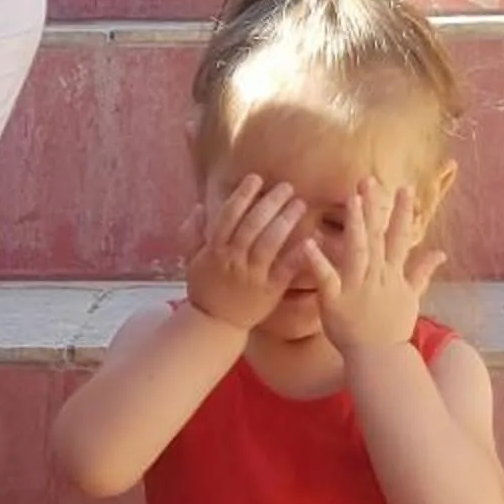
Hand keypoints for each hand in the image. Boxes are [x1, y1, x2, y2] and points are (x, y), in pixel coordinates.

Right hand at [181, 175, 312, 335]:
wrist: (215, 324)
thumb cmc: (206, 289)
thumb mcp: (192, 260)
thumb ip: (193, 233)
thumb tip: (200, 207)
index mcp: (214, 250)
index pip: (228, 216)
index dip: (242, 196)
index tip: (256, 179)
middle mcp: (233, 260)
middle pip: (252, 225)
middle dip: (270, 203)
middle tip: (287, 187)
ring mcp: (252, 276)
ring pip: (269, 243)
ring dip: (285, 221)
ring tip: (300, 204)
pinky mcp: (269, 291)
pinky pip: (285, 270)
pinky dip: (297, 254)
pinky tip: (311, 239)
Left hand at [300, 177, 445, 354]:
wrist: (379, 358)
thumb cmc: (392, 327)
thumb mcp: (412, 297)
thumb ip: (422, 272)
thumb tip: (440, 253)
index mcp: (392, 273)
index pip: (400, 237)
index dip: (404, 212)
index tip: (406, 187)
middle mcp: (377, 276)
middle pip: (378, 236)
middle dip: (375, 207)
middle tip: (369, 179)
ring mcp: (357, 287)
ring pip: (357, 250)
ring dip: (356, 225)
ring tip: (350, 199)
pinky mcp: (335, 300)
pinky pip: (326, 277)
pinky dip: (317, 260)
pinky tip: (308, 242)